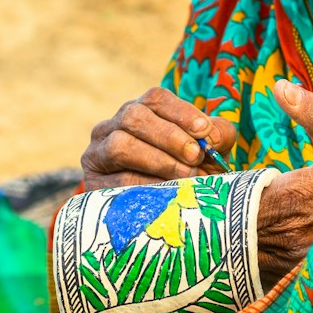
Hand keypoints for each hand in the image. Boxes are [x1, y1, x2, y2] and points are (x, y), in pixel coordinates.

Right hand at [81, 87, 237, 188]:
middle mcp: (114, 126)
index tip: (203, 130)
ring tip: (185, 176)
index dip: (180, 112)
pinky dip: (145, 185)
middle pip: (134, 116)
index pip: (156, 99)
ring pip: (120, 145)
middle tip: (194, 156)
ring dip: (157, 160)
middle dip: (168, 136)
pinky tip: (166, 193)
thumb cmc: (192, 172)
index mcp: (142, 111)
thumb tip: (209, 135)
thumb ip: (218, 135)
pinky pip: (116, 180)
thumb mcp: (211, 152)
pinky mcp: (93, 182)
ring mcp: (98, 152)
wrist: (167, 213)